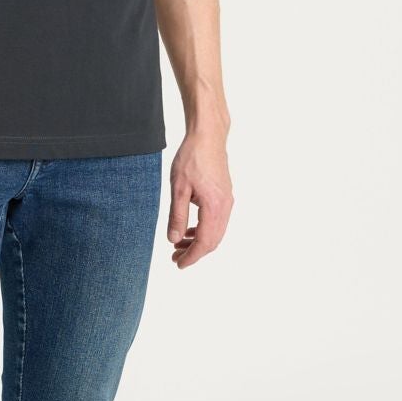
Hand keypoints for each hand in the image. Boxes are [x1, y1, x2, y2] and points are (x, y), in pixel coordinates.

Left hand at [166, 132, 232, 268]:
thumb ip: (177, 216)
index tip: (178, 264)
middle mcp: (225, 206)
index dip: (192, 256)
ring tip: (179, 244)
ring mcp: (227, 201)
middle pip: (213, 241)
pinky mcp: (224, 195)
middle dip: (195, 252)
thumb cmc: (192, 158)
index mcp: (214, 207)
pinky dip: (204, 229)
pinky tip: (189, 229)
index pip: (205, 242)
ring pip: (216, 232)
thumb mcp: (178, 189)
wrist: (208, 137)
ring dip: (199, 242)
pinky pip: (217, 221)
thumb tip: (174, 239)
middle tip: (175, 257)